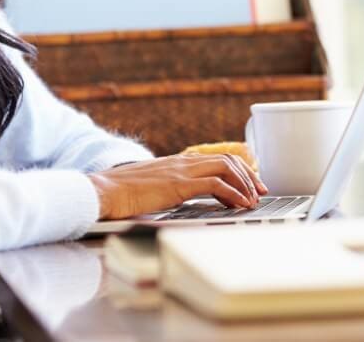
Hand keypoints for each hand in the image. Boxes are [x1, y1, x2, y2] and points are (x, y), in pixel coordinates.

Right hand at [87, 153, 268, 219]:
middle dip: (249, 175)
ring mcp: (181, 171)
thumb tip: (181, 198)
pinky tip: (240, 204)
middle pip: (227, 160)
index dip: (238, 170)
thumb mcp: (152, 188)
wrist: (102, 191)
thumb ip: (170, 188)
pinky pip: (216, 185)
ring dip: (245, 184)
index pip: (217, 159)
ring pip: (226, 168)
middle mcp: (183, 162)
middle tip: (261, 191)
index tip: (250, 184)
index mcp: (178, 163)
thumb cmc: (121, 194)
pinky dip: (233, 193)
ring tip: (254, 199)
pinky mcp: (179, 184)